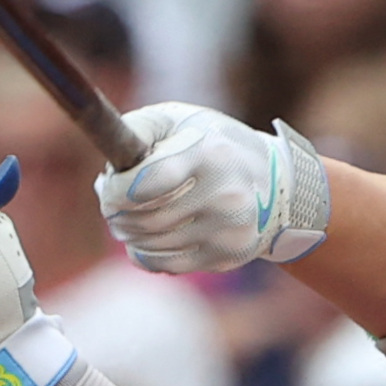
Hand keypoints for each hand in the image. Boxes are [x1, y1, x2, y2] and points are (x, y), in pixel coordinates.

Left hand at [93, 102, 330, 276]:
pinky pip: (164, 264)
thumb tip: (111, 166)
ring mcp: (228, 230)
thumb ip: (140, 130)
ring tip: (130, 215)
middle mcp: (224, 194)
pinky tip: (147, 237)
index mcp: (209, 154)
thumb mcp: (180, 121)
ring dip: (128, 232)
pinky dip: (144, 253)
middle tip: (112, 201)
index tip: (108, 185)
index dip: (115, 190)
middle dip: (115, 211)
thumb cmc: (214, 145)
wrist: (277, 184)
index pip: (145, 184)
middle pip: (143, 218)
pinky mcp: (227, 256)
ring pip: (149, 244)